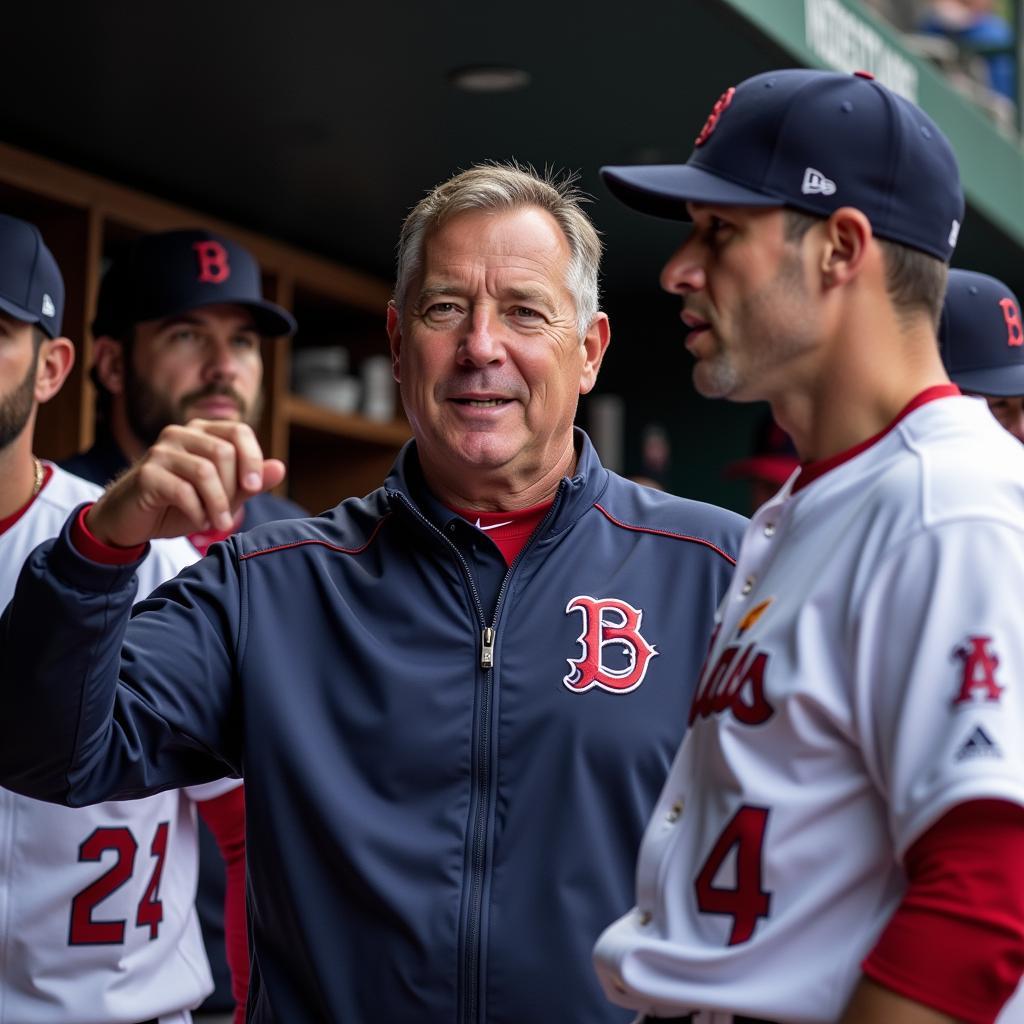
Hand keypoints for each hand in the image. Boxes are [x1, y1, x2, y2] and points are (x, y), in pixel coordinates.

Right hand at [84, 420, 286, 547]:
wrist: (132, 521)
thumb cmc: (180, 505)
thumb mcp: (222, 496)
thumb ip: (250, 483)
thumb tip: (280, 468)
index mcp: (203, 432)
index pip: (239, 431)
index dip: (252, 458)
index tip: (254, 488)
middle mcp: (181, 434)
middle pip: (223, 452)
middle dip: (232, 488)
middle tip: (228, 515)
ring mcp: (161, 451)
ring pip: (205, 471)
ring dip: (218, 504)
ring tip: (218, 523)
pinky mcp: (147, 473)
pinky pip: (183, 491)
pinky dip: (197, 512)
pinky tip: (198, 522)